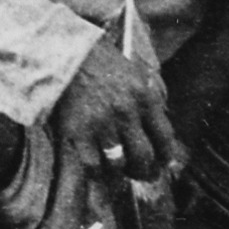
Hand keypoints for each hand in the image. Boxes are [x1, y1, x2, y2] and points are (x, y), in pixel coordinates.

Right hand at [49, 37, 181, 183]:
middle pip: (144, 157)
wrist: (63, 53)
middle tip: (142, 173)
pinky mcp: (77, 132)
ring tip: (119, 173)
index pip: (165, 139)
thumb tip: (157, 133)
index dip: (165, 157)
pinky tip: (99, 173)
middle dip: (145, 171)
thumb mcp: (133, 74)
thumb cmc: (100, 62)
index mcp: (144, 97)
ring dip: (121, 174)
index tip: (161, 163)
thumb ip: (148, 101)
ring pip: (119, 165)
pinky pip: (92, 166)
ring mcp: (101, 124)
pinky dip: (98, 176)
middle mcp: (126, 113)